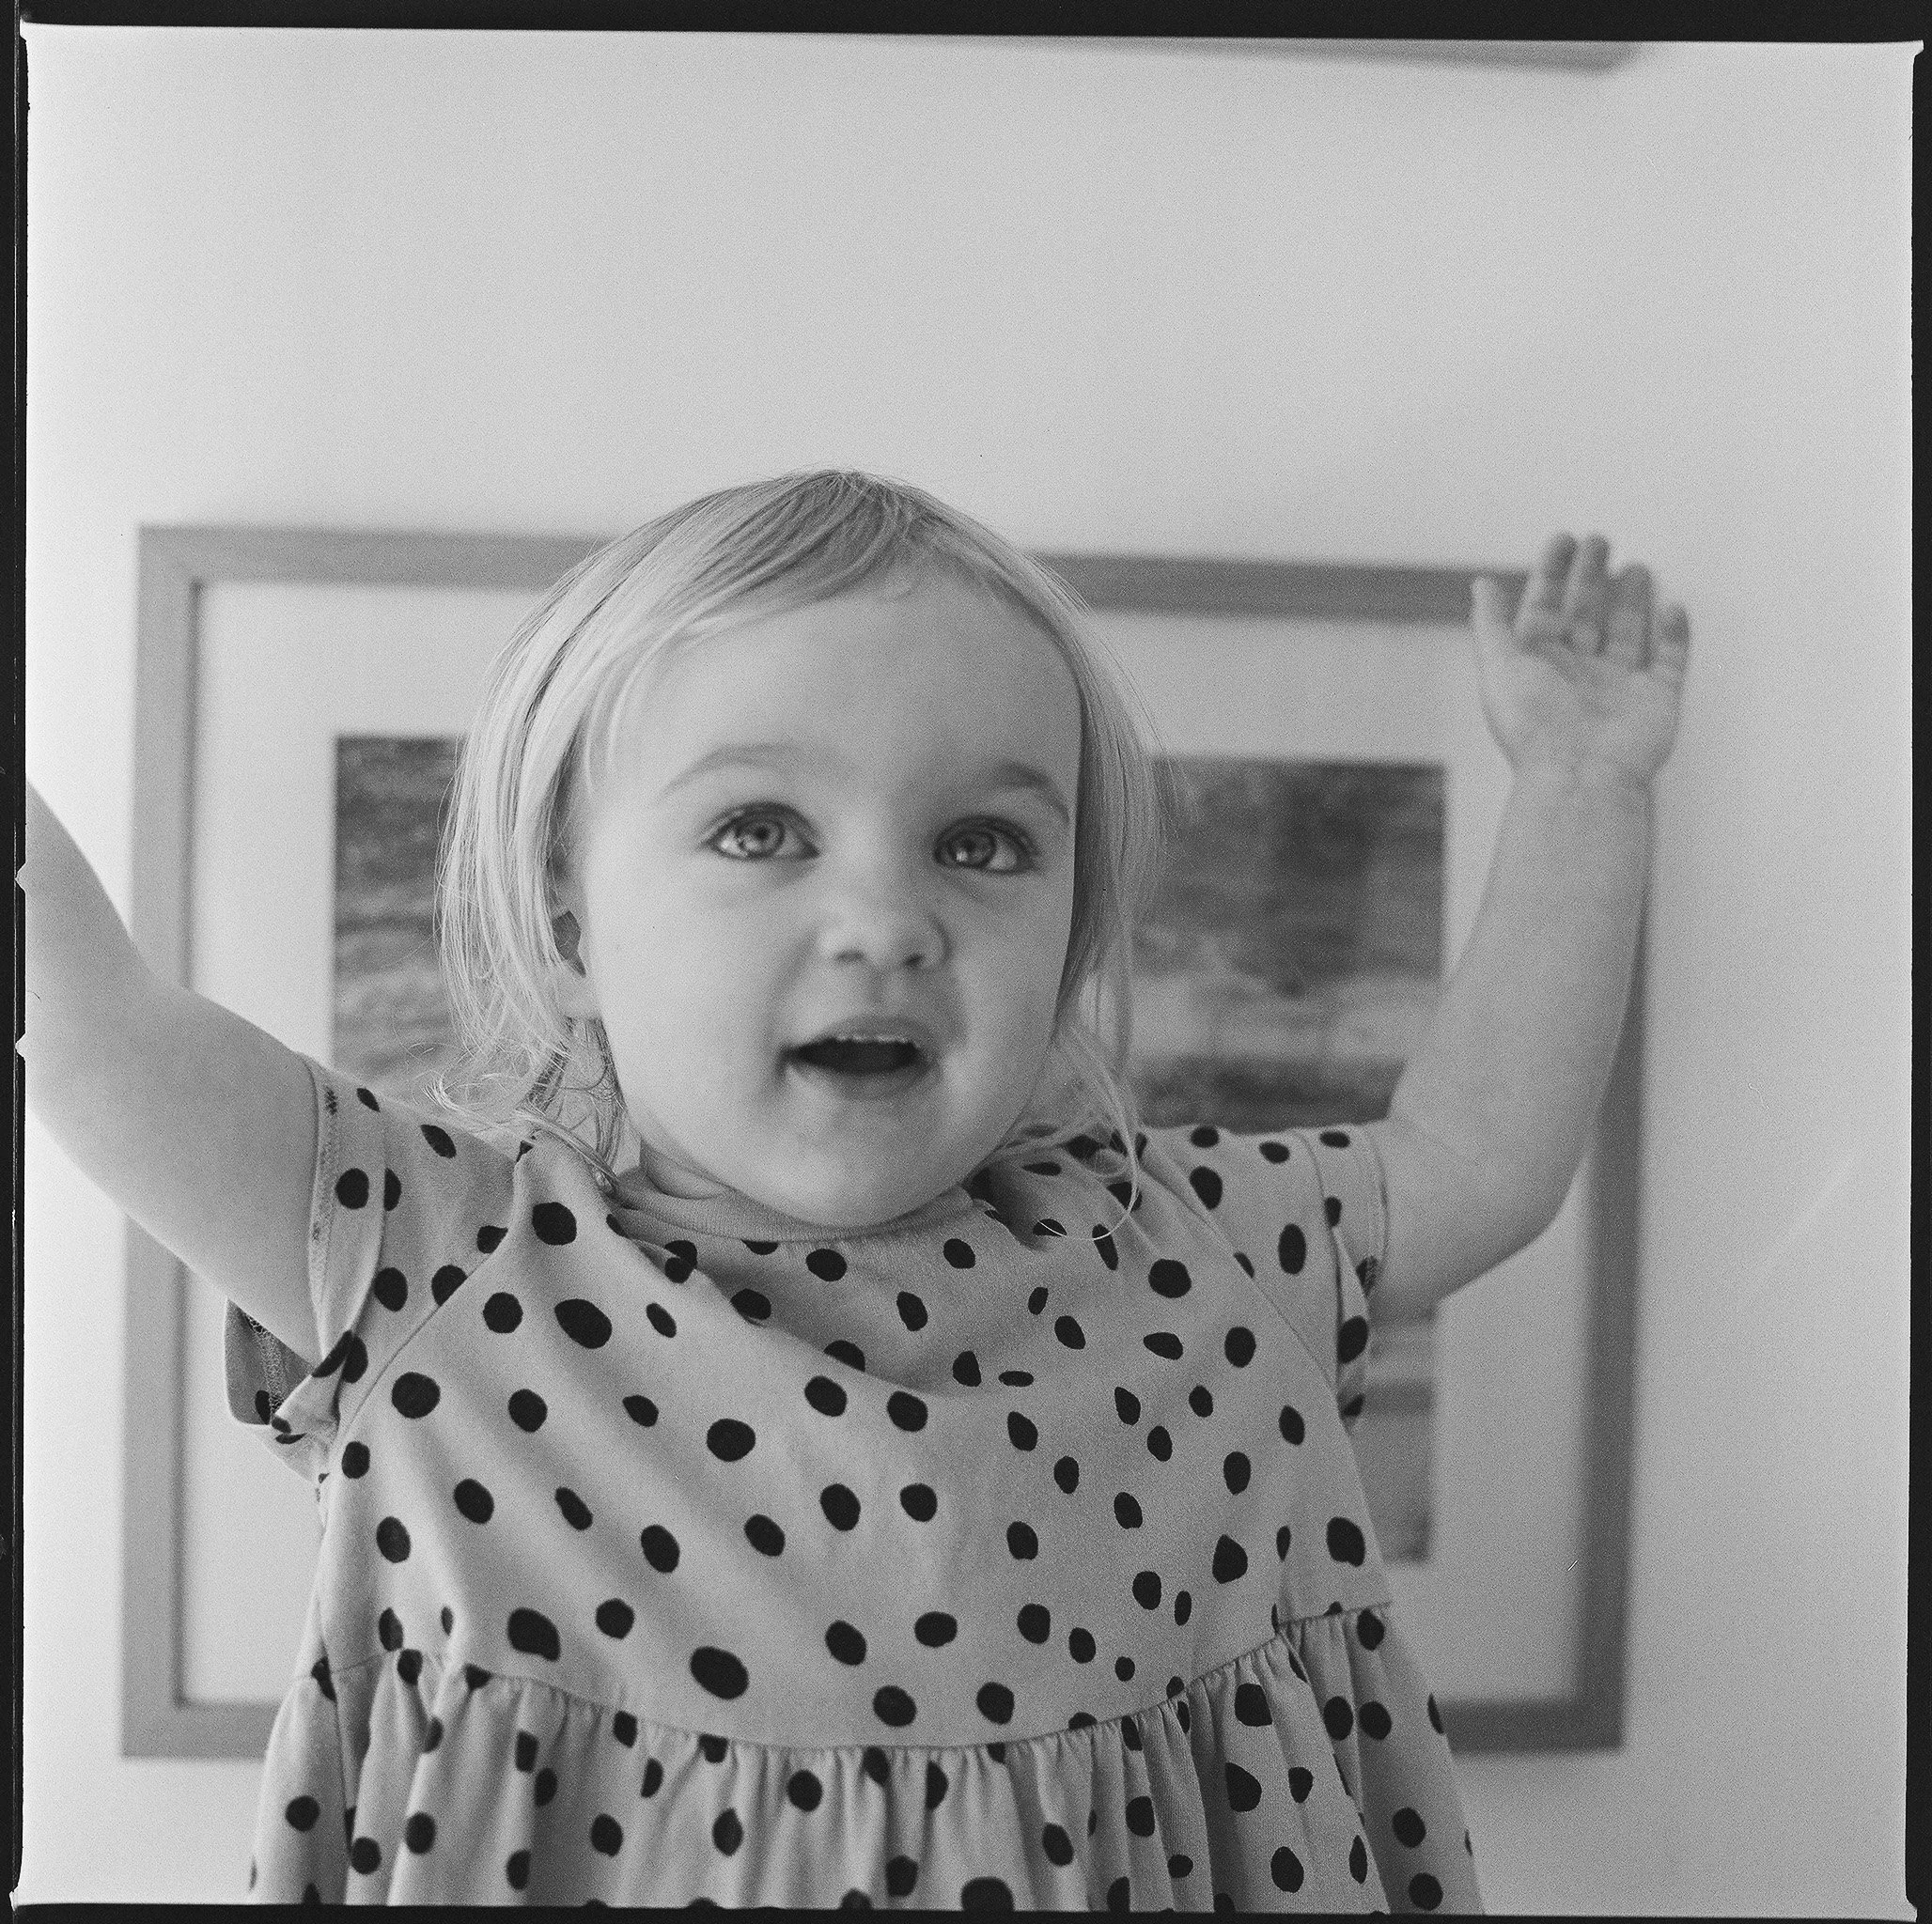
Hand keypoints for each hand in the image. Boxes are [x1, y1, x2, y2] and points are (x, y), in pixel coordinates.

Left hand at [1472, 533, 1690, 789]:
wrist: (1580, 776)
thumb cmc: (1534, 728)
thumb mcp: (1498, 667)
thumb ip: (1490, 624)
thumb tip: (1481, 585)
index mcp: (1538, 666)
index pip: (1544, 608)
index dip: (1552, 573)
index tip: (1564, 539)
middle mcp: (1576, 674)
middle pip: (1585, 614)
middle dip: (1591, 577)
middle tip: (1600, 540)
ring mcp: (1617, 687)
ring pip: (1626, 632)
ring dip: (1631, 599)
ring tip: (1636, 565)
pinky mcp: (1655, 700)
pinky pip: (1669, 660)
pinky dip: (1673, 633)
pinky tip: (1672, 606)